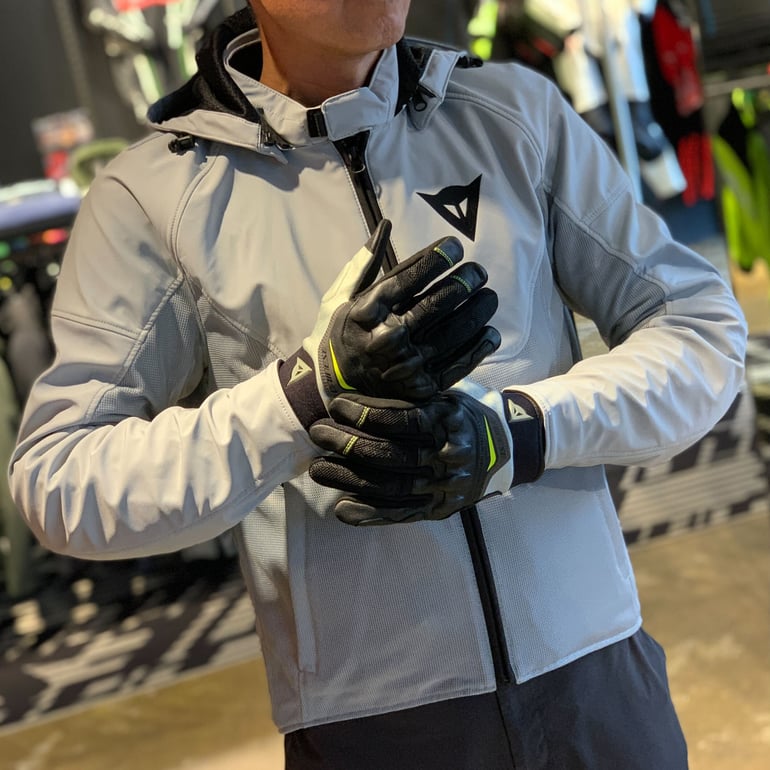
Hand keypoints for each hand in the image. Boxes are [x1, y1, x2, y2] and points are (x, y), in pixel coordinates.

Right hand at [279, 220, 500, 427]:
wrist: (329, 387)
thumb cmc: (338, 334)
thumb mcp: (340, 296)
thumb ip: (364, 262)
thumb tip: (386, 224)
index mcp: (367, 311)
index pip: (410, 278)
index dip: (438, 258)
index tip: (455, 247)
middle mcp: (388, 337)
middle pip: (438, 303)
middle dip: (465, 281)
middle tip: (479, 271)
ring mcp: (406, 365)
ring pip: (454, 332)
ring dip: (479, 310)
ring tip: (489, 295)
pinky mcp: (420, 387)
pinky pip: (458, 364)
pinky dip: (479, 346)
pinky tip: (490, 331)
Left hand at [308, 381, 543, 525]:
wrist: (503, 450)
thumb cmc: (460, 416)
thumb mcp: (443, 398)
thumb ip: (409, 401)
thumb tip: (355, 398)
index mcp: (449, 421)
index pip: (402, 419)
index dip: (365, 413)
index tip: (336, 405)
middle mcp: (448, 457)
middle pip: (390, 454)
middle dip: (347, 443)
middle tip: (317, 433)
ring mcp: (444, 487)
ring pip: (389, 486)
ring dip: (348, 478)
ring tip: (317, 469)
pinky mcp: (439, 509)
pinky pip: (400, 515)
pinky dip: (369, 514)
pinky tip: (342, 508)